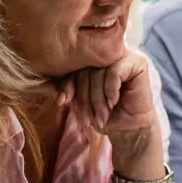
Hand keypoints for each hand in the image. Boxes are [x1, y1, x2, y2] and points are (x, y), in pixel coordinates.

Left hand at [60, 49, 164, 178]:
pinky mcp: (137, 62)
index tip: (63, 102)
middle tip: (89, 119)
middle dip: (85, 98)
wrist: (129, 127)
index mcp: (91, 60)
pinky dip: (111, 90)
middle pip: (86, 71)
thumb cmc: (105, 114)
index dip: (67, 85)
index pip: (73, 67)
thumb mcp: (81, 102)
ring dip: (98, 99)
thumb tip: (44, 85)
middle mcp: (106, 54)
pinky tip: (113, 102)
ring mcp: (122, 56)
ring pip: (99, 73)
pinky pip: (115, 72)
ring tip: (102, 116)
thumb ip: (67, 90)